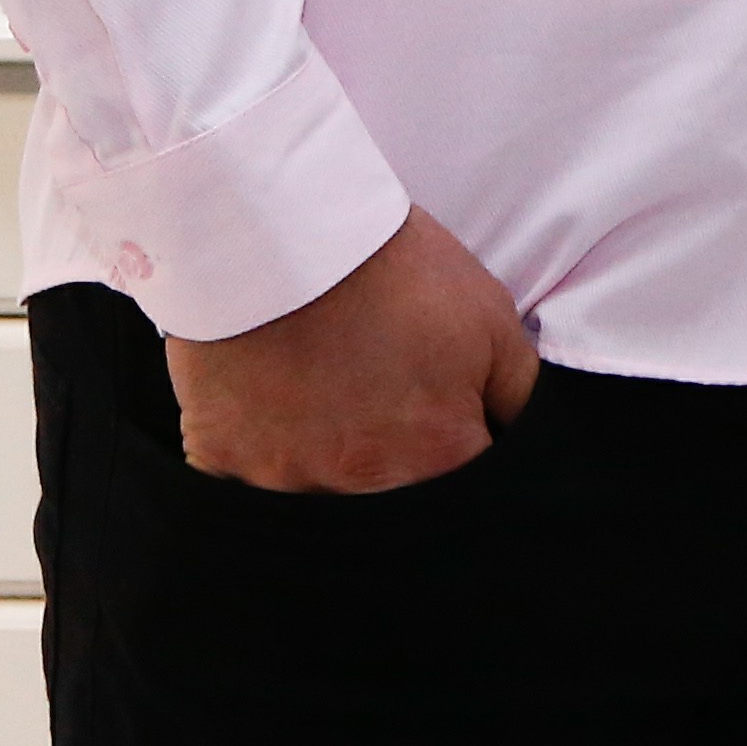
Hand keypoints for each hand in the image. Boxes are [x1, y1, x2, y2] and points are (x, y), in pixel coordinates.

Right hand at [163, 206, 540, 489]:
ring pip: (320, 509)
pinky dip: (265, 465)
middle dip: (403, 479)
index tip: (453, 432)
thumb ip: (519, 397)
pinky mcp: (220, 464)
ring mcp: (282, 482)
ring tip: (330, 410)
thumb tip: (526, 442)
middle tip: (386, 417)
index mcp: (432, 458)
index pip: (470, 499)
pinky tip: (276, 418)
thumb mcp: (490, 321)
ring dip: (332, 474)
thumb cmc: (393, 272)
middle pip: (394, 515)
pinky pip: (247, 492)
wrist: (283, 231)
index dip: (467, 463)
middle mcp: (357, 487)